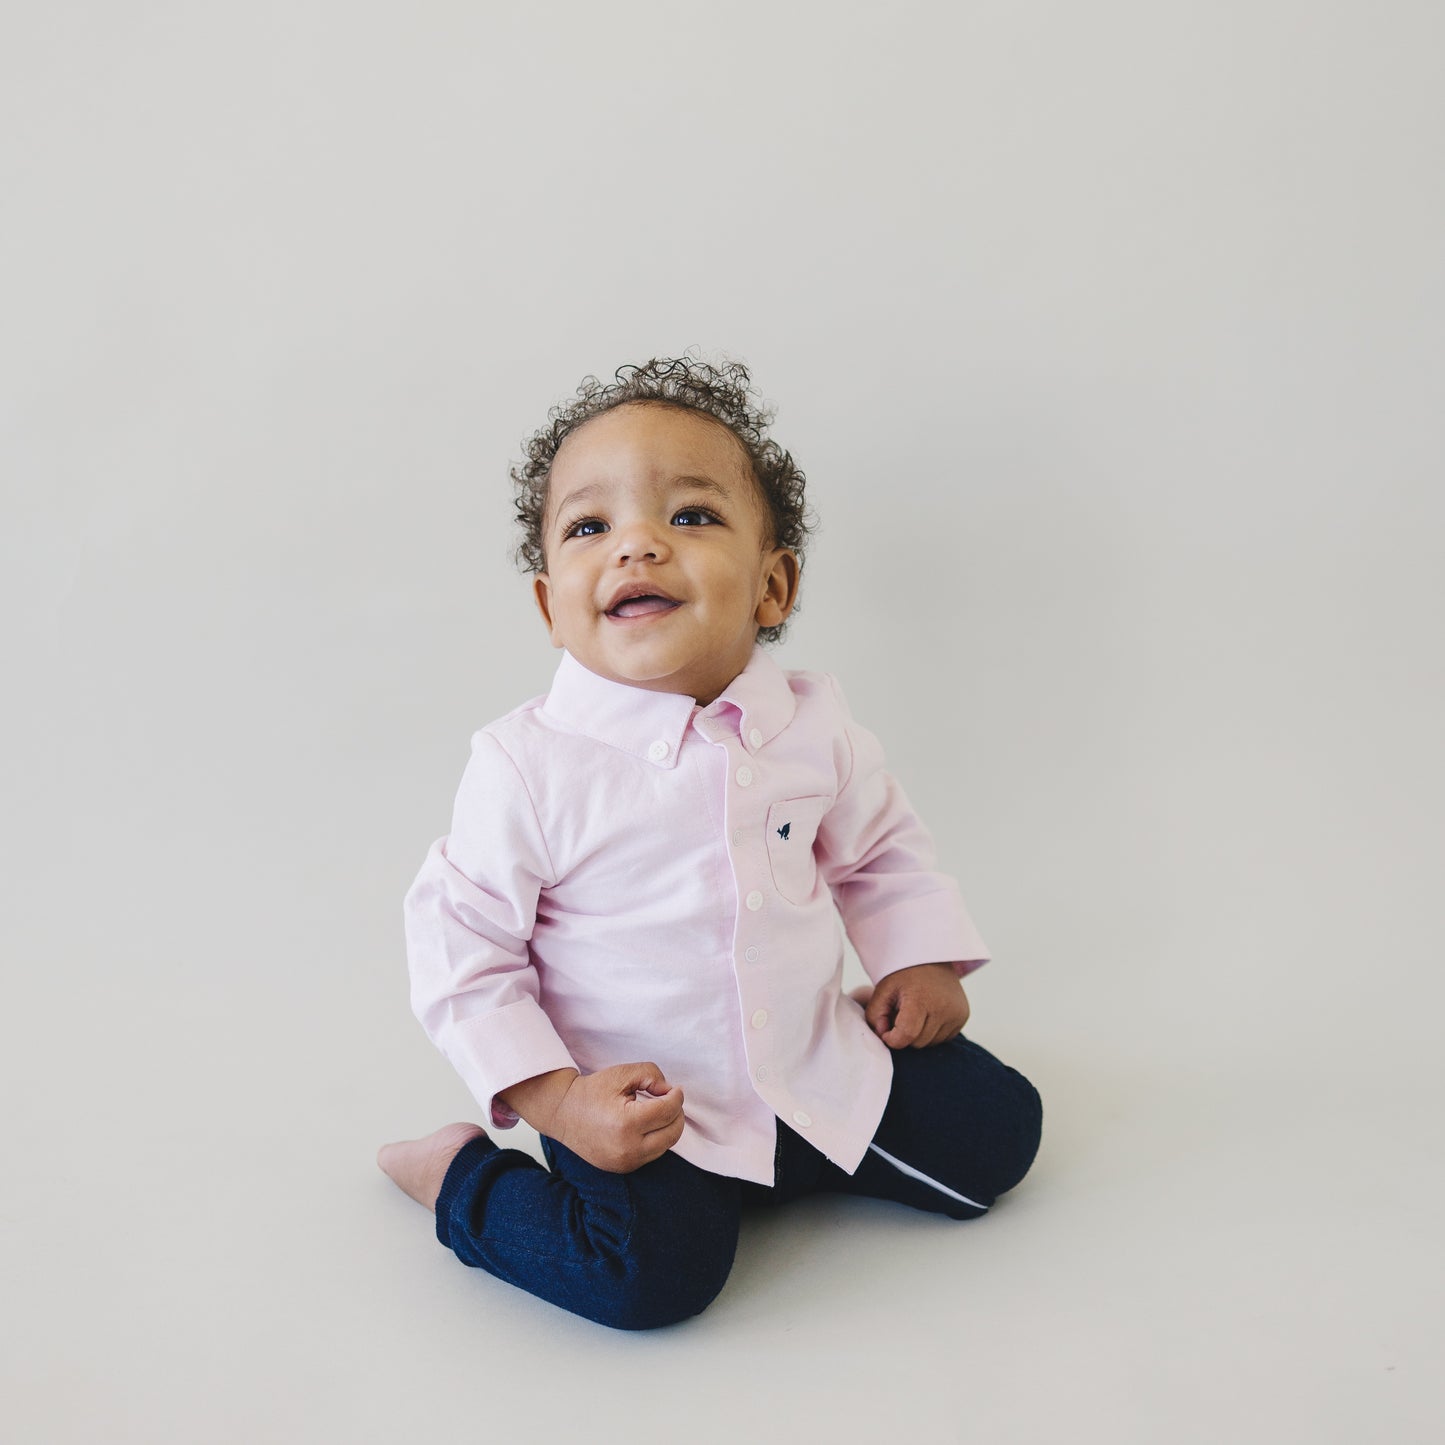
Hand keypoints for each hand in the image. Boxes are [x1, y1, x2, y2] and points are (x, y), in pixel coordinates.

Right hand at [549, 1062, 685, 1173]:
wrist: (563, 1113)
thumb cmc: (591, 1091)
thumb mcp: (622, 1073)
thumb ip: (651, 1075)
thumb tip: (668, 1090)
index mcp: (627, 1124)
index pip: (668, 1111)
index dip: (676, 1096)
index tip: (675, 1088)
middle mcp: (628, 1148)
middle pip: (673, 1132)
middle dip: (677, 1113)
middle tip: (669, 1099)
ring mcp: (625, 1162)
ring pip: (665, 1146)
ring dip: (668, 1127)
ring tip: (657, 1110)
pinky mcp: (622, 1168)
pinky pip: (652, 1154)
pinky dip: (656, 1139)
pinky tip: (647, 1124)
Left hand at [851, 962, 970, 1048]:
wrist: (931, 956)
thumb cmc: (903, 974)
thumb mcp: (883, 990)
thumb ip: (875, 1016)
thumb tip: (883, 1036)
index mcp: (922, 998)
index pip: (906, 1035)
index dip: (892, 1038)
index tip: (886, 1031)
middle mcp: (944, 1007)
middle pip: (918, 1042)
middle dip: (906, 1034)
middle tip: (901, 1014)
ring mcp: (957, 1013)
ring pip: (930, 1043)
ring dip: (919, 1034)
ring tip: (915, 1012)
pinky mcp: (963, 1016)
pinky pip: (942, 1038)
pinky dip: (932, 1032)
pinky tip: (928, 1014)